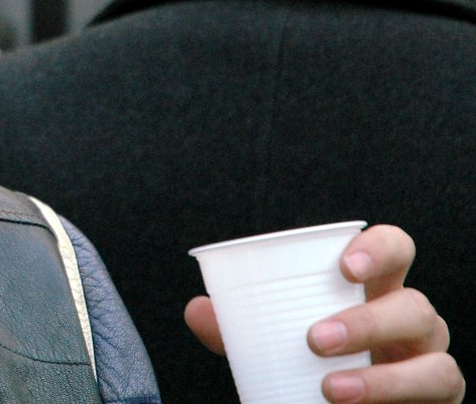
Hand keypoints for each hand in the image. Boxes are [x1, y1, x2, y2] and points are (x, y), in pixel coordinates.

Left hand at [184, 225, 463, 402]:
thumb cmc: (312, 363)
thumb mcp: (276, 342)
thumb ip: (237, 326)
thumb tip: (198, 310)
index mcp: (374, 289)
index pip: (395, 249)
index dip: (380, 249)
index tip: (344, 267)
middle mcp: (411, 321)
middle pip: (415, 304)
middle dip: (368, 321)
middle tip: (316, 339)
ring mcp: (430, 361)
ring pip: (434, 357)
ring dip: (383, 375)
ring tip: (332, 387)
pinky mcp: (439, 400)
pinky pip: (438, 394)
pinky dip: (394, 397)